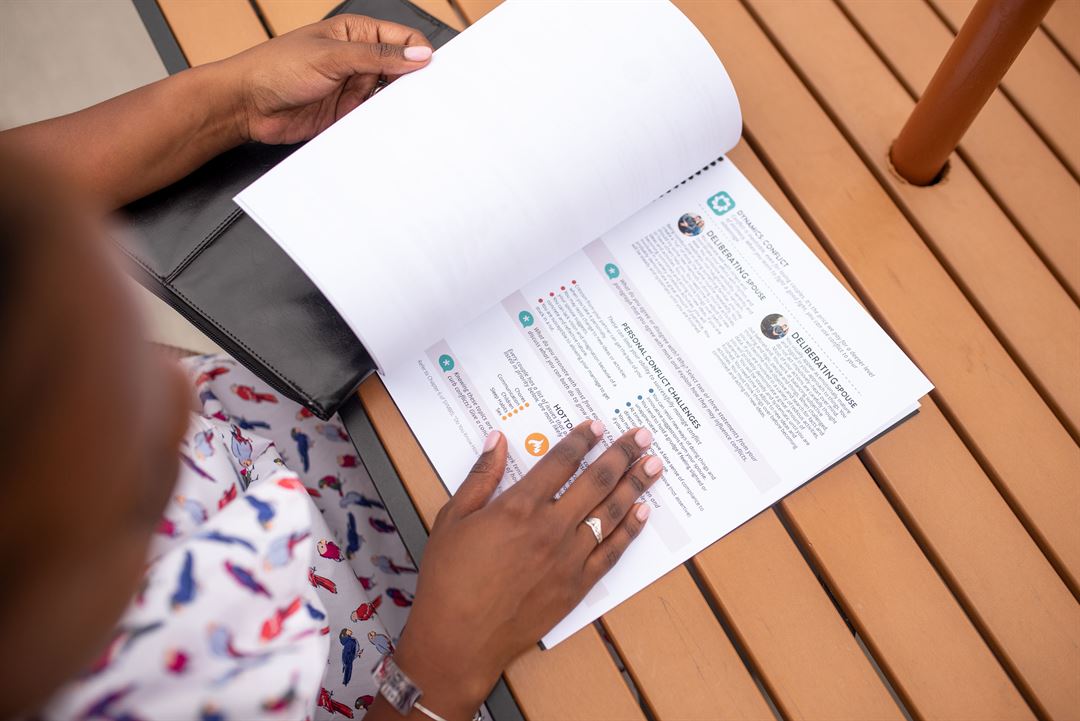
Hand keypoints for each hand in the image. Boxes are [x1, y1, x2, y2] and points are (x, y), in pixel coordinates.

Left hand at [217, 14, 432, 144]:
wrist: (245, 105)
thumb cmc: (276, 68)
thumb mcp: (331, 56)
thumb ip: (377, 56)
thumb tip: (418, 55)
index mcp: (356, 34)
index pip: (403, 40)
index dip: (421, 54)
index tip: (434, 73)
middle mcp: (358, 60)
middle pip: (401, 71)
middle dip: (414, 83)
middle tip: (429, 99)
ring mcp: (352, 88)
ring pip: (389, 98)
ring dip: (398, 107)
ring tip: (410, 117)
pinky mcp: (346, 115)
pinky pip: (373, 121)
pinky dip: (382, 126)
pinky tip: (390, 131)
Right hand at [391, 422, 661, 719]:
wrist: (459, 638)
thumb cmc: (448, 579)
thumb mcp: (452, 518)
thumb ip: (480, 477)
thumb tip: (496, 441)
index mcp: (518, 506)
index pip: (560, 462)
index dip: (582, 440)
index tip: (597, 426)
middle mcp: (550, 527)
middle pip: (596, 481)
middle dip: (622, 454)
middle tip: (641, 436)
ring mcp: (568, 558)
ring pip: (611, 513)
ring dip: (635, 486)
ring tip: (654, 464)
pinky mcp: (576, 586)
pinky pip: (611, 552)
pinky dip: (629, 530)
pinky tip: (643, 512)